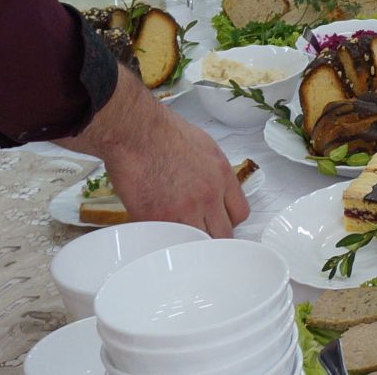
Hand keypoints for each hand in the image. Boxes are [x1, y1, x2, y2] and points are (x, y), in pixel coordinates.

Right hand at [66, 79, 249, 236]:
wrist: (136, 132)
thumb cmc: (164, 132)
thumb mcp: (205, 147)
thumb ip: (214, 174)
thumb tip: (214, 191)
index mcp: (222, 175)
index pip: (240, 213)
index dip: (228, 221)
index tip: (217, 221)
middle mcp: (209, 195)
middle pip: (223, 234)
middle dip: (212, 237)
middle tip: (199, 235)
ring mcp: (184, 210)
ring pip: (197, 243)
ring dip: (189, 244)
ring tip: (179, 239)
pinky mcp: (159, 219)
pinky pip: (168, 241)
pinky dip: (165, 241)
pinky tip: (159, 235)